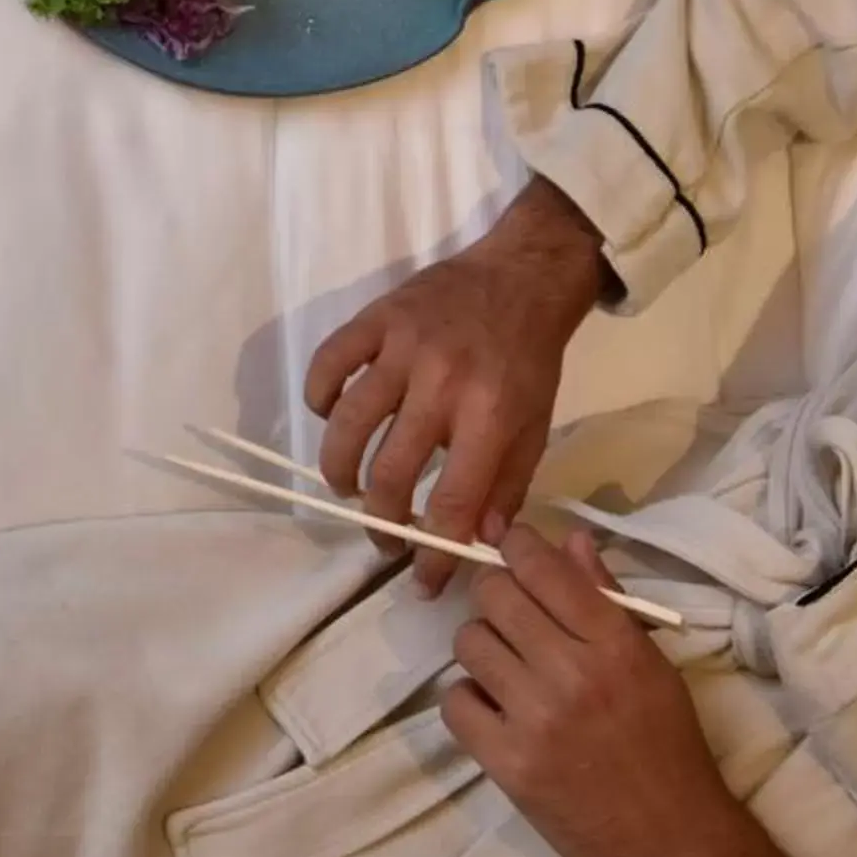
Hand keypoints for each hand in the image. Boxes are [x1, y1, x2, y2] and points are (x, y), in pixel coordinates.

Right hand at [304, 178, 604, 593]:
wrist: (522, 276)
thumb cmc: (531, 358)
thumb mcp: (536, 426)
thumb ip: (508, 485)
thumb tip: (480, 542)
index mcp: (490, 415)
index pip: (451, 502)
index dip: (432, 552)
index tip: (422, 581)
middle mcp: (443, 383)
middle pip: (391, 471)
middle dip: (381, 520)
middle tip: (385, 536)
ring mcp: (404, 347)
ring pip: (350, 422)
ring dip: (340, 468)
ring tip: (347, 488)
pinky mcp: (377, 317)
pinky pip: (330, 362)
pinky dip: (320, 396)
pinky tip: (331, 415)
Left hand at [442, 525, 736, 856]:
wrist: (676, 845)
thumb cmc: (670, 749)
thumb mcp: (652, 665)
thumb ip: (607, 600)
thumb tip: (570, 540)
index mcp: (615, 643)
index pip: (542, 566)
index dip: (517, 547)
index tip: (513, 551)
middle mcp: (572, 672)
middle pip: (495, 595)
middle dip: (496, 595)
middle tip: (510, 617)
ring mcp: (536, 718)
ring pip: (469, 643)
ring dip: (482, 648)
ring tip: (507, 670)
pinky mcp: (508, 763)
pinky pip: (454, 703)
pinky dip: (468, 701)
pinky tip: (495, 711)